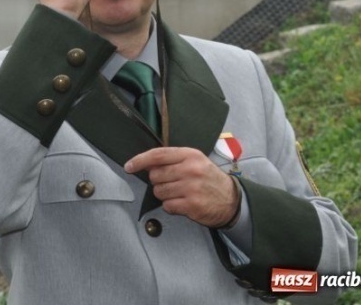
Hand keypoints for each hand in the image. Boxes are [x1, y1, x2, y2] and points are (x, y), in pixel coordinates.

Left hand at [125, 147, 239, 227]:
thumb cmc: (208, 179)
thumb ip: (173, 160)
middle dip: (158, 181)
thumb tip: (146, 164)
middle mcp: (190, 170)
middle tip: (171, 183)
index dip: (139, 160)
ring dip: (164, 195)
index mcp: (190, 155)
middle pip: (155, 175)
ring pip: (159, 192)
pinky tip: (182, 203)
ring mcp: (191, 188)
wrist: (231, 200)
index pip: (157, 155)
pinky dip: (171, 206)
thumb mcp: (195, 161)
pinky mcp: (191, 205)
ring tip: (179, 193)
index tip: (129, 166)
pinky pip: (167, 206)